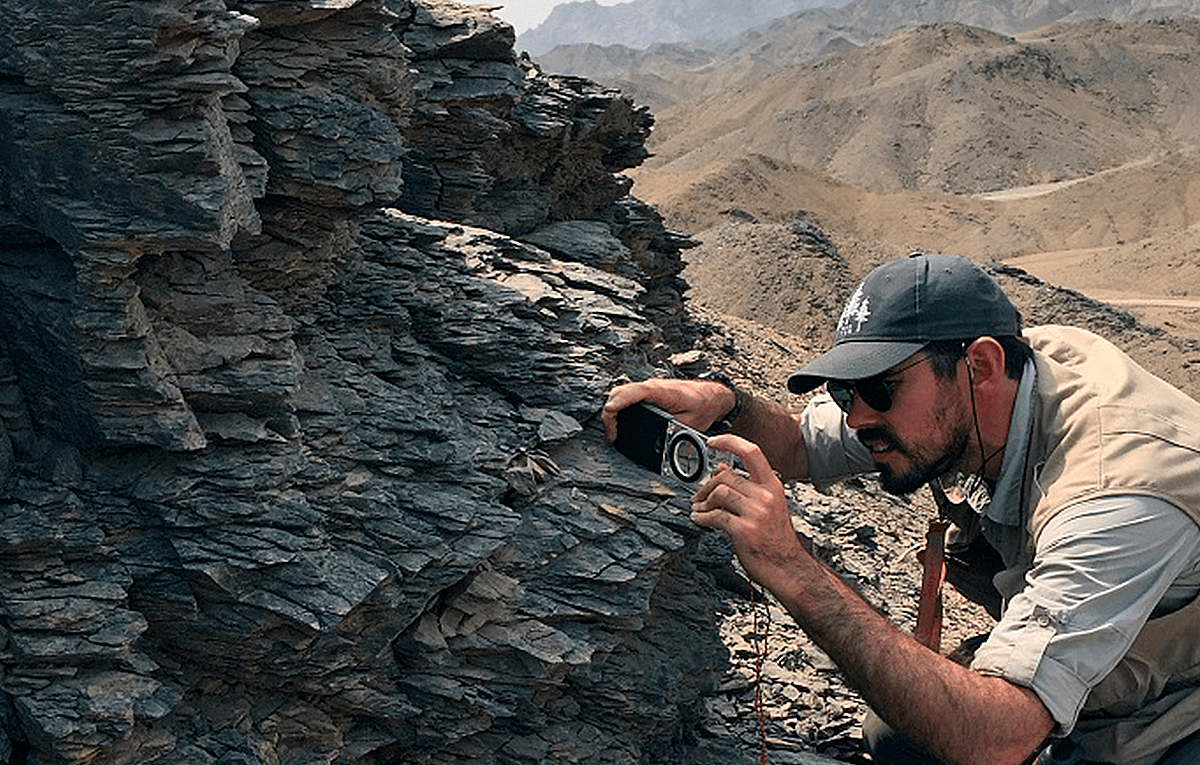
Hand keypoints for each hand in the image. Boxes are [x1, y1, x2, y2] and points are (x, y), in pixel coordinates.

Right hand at [601, 378, 734, 441]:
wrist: (711, 395)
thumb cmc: (702, 405)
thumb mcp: (690, 423)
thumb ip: (674, 432)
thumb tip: (661, 446)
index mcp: (662, 391)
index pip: (636, 392)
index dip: (619, 401)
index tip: (609, 411)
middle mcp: (652, 386)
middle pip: (621, 392)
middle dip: (610, 412)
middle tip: (612, 434)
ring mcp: (648, 388)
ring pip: (621, 393)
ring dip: (613, 409)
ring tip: (613, 431)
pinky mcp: (648, 393)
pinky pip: (627, 396)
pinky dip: (619, 406)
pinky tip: (619, 421)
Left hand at [689, 434, 807, 587]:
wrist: (786, 567)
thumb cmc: (776, 538)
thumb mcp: (767, 506)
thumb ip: (746, 487)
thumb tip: (722, 468)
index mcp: (773, 486)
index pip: (752, 452)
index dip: (730, 442)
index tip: (713, 441)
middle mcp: (765, 496)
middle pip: (726, 476)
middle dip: (706, 486)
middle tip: (697, 496)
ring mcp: (756, 513)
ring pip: (718, 493)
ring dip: (701, 502)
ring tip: (697, 509)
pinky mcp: (744, 530)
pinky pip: (714, 516)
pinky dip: (701, 517)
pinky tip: (699, 519)